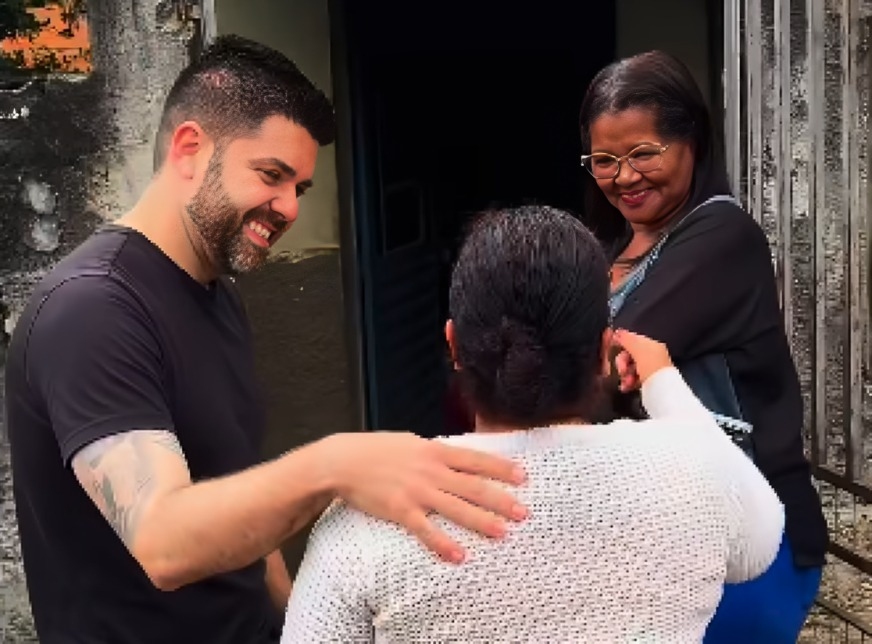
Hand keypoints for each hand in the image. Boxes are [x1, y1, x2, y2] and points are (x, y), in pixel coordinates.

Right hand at [323, 432, 527, 562]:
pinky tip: (459, 555)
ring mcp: (417, 491)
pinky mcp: (401, 510)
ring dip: (481, 521)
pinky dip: (443, 543)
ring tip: (503, 533)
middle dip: (501, 499)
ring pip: (456, 508)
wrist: (344, 461)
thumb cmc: (377, 450)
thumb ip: (435, 452)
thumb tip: (457, 458)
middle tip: (524, 513)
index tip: (523, 477)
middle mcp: (430, 471)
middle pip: (473, 486)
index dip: (501, 468)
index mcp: (434, 451)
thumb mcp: (411, 442)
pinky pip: (426, 530)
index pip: (475, 460)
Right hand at [612, 329, 672, 385]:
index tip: (613, 348)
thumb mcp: (637, 348)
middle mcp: (652, 356)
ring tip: (626, 381)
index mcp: (652, 345)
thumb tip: (616, 332)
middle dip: (622, 362)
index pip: (633, 339)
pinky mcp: (647, 383)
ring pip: (629, 368)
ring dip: (624, 373)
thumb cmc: (651, 366)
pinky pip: (632, 378)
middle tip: (622, 369)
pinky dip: (627, 382)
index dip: (622, 344)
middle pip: (629, 355)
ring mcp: (650, 370)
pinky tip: (626, 386)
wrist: (661, 389)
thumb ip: (625, 338)